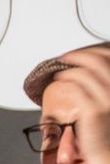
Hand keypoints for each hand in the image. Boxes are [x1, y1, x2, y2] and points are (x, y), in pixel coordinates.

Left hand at [47, 45, 109, 163]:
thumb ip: (105, 92)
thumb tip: (94, 78)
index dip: (96, 52)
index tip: (82, 53)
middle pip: (99, 61)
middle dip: (79, 55)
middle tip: (65, 58)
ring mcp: (108, 100)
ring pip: (86, 71)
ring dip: (69, 67)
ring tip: (59, 71)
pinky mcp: (93, 111)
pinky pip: (76, 87)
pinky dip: (66, 80)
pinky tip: (59, 83)